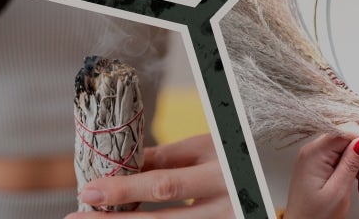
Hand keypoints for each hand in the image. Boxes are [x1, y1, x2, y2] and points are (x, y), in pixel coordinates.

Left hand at [66, 133, 235, 217]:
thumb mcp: (208, 147)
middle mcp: (225, 203)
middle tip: (77, 216)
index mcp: (223, 171)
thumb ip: (166, 157)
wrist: (282, 177)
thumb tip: (121, 163)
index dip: (124, 188)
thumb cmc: (239, 154)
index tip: (88, 189)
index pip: (166, 185)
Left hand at [284, 132, 358, 216]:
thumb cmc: (314, 218)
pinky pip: (346, 161)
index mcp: (314, 153)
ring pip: (351, 152)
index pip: (347, 131)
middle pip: (350, 141)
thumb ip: (352, 162)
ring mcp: (317, 158)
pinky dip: (358, 173)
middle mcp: (314, 151)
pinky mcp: (322, 166)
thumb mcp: (338, 191)